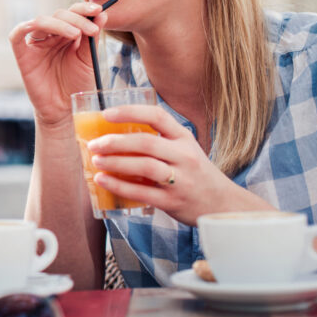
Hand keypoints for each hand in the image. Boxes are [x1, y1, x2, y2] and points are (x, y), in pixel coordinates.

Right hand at [9, 2, 105, 127]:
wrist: (66, 110)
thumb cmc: (77, 85)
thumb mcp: (89, 59)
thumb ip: (92, 37)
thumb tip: (102, 13)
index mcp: (67, 34)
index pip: (73, 13)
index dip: (84, 9)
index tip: (99, 11)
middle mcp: (51, 36)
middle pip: (59, 14)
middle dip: (77, 18)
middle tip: (92, 31)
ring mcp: (36, 45)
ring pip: (42, 21)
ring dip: (60, 23)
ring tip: (77, 35)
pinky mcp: (23, 56)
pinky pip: (16, 35)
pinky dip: (25, 26)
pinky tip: (42, 28)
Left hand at [87, 105, 250, 224]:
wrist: (222, 204)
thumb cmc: (194, 173)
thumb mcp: (184, 149)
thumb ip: (159, 140)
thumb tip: (115, 133)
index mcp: (184, 138)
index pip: (157, 116)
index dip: (130, 112)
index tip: (106, 114)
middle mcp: (184, 156)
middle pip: (147, 143)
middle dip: (116, 142)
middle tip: (94, 144)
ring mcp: (180, 180)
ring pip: (145, 167)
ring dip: (116, 162)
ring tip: (96, 161)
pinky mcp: (172, 202)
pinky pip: (142, 193)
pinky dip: (119, 186)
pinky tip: (103, 180)